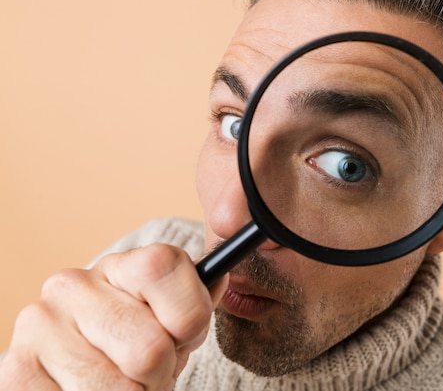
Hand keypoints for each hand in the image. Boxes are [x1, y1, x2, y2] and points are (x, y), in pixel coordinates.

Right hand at [0, 244, 227, 389]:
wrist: (85, 361)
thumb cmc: (139, 336)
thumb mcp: (175, 315)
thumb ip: (198, 298)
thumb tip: (221, 277)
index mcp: (124, 264)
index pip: (173, 282)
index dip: (190, 322)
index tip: (180, 332)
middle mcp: (74, 284)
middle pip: (150, 351)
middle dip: (159, 371)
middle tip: (147, 368)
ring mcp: (40, 325)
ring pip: (119, 389)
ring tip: (120, 381)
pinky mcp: (17, 371)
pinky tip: (89, 388)